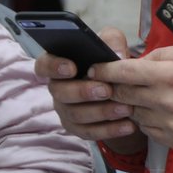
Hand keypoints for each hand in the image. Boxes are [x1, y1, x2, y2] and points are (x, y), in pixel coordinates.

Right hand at [34, 27, 145, 148]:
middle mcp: (58, 89)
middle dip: (83, 91)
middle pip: (60, 92)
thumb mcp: (113, 45)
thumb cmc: (110, 62)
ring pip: (76, 115)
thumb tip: (117, 54)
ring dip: (102, 112)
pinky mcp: (78, 128)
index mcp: (60, 65)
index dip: (53, 67)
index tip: (71, 68)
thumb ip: (112, 40)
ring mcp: (65, 110)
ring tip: (125, 108)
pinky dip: (110, 130)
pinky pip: (89, 132)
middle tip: (106, 90)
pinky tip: (128, 125)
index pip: (44, 65)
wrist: (124, 90)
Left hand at [91, 45, 172, 153]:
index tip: (93, 69)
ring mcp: (169, 125)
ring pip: (133, 113)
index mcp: (172, 77)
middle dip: (114, 87)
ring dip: (133, 104)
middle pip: (123, 95)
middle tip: (111, 83)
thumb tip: (137, 62)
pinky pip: (147, 129)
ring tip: (147, 97)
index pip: (125, 73)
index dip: (104, 70)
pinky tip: (160, 112)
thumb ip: (162, 55)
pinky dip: (147, 119)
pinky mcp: (172, 141)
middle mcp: (167, 103)